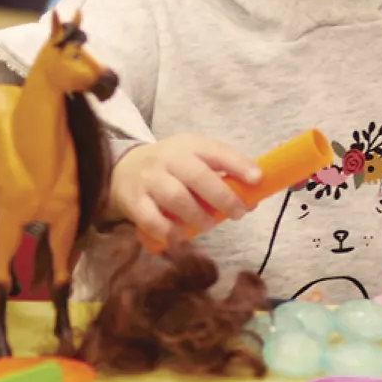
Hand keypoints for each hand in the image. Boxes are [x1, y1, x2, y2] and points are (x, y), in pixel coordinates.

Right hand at [108, 134, 257, 244]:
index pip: (216, 151)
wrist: (123, 168)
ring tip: (208, 225)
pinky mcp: (133, 201)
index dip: (238, 165)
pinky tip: (180, 236)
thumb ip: (222, 176)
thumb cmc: (171, 168)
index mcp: (189, 145)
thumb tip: (252, 200)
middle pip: (197, 176)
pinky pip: (152, 219)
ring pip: (176, 198)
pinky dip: (169, 231)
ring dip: (197, 216)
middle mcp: (168, 159)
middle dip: (222, 196)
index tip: (257, 179)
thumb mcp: (195, 160)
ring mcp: (149, 180)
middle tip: (237, 213)